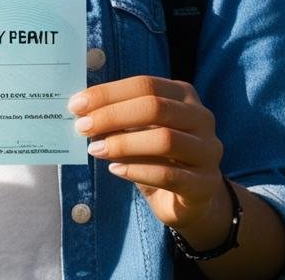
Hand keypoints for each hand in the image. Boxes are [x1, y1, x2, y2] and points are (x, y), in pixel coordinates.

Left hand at [69, 75, 229, 240]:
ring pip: (164, 139)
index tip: (76, 105)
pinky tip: (114, 170)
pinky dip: (137, 170)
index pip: (145, 84)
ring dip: (123, 143)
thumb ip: (118, 118)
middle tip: (82, 127)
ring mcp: (207, 151)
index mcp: (184, 95)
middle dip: (112, 115)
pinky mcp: (205, 184)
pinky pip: (169, 175)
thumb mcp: (138, 131)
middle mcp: (201, 118)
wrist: (189, 200)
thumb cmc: (157, 156)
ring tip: (94, 149)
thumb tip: (81, 111)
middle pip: (155, 107)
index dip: (108, 93)